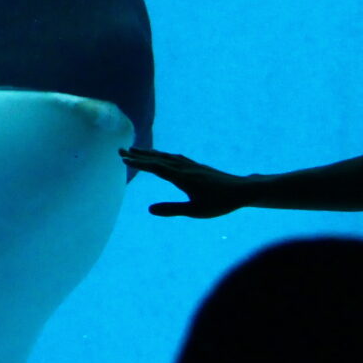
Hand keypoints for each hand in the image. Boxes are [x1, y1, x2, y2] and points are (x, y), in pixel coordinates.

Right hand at [119, 147, 246, 218]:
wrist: (241, 190)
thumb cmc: (219, 203)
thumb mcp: (195, 211)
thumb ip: (172, 209)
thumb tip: (149, 209)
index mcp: (181, 177)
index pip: (155, 168)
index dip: (139, 163)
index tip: (123, 159)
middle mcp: (184, 168)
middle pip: (158, 159)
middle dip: (139, 155)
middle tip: (121, 151)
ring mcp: (191, 165)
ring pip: (166, 156)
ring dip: (150, 153)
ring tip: (137, 151)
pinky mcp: (197, 166)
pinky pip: (175, 157)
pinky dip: (164, 155)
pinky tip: (164, 156)